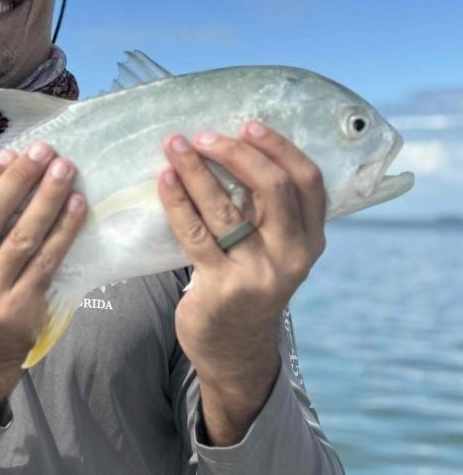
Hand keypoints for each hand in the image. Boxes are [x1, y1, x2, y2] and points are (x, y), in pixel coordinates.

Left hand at [157, 121, 325, 442]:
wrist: (234, 349)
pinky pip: (195, 233)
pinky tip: (165, 179)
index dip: (280, 147)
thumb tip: (232, 146)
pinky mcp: (221, 286)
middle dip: (236, 153)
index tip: (249, 124)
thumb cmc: (250, 283)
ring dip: (197, 170)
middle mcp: (292, 255)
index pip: (307, 181)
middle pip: (273, 188)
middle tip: (204, 136)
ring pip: (227, 208)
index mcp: (310, 239)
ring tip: (175, 144)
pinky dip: (178, 200)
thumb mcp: (276, 249)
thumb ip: (268, 209)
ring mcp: (258, 272)